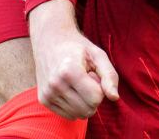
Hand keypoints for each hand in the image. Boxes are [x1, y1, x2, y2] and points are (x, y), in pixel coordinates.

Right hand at [29, 0, 118, 118]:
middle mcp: (55, 84)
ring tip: (78, 84)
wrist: (50, 42)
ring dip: (84, 102)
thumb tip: (114, 98)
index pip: (96, 98)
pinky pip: (69, 116)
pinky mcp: (44, 100)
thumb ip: (110, 76)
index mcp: (69, 71)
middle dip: (94, 97)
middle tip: (87, 79)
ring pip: (79, 115)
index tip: (93, 74)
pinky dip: (75, 106)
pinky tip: (70, 89)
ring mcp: (47, 94)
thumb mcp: (98, 55)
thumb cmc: (78, 48)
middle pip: (88, 109)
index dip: (101, 88)